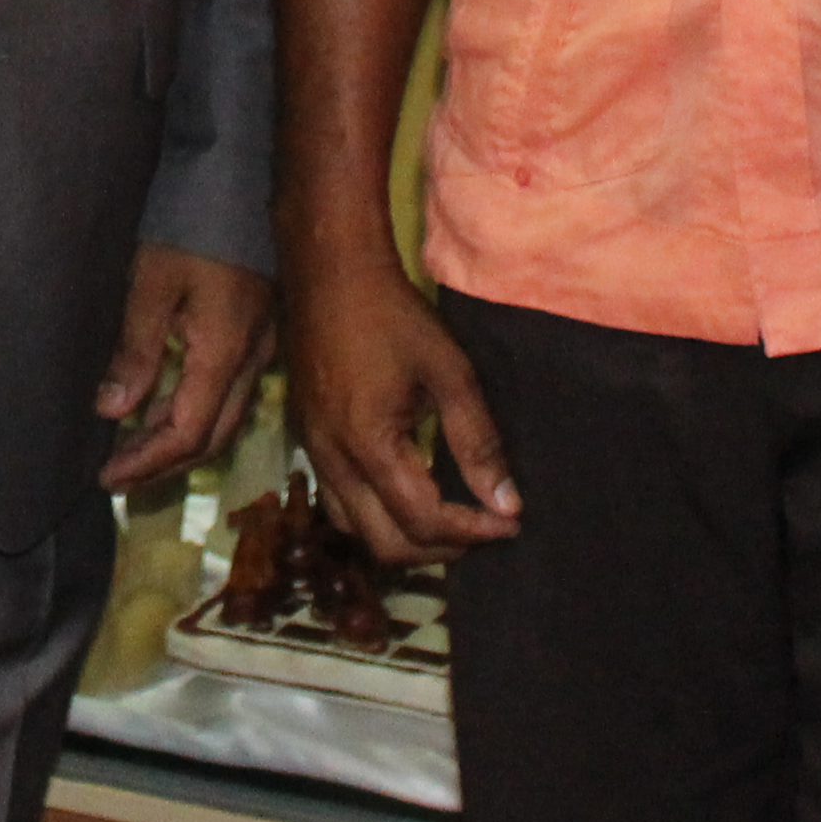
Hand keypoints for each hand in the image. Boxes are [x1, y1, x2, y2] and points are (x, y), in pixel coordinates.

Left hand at [94, 246, 274, 488]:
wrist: (242, 174)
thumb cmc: (192, 222)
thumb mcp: (152, 282)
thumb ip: (136, 351)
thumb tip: (111, 411)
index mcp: (225, 353)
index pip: (188, 433)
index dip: (147, 462)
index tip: (106, 477)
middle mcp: (253, 359)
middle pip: (214, 436)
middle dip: (165, 464)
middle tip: (119, 476)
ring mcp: (264, 345)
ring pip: (227, 416)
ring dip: (182, 442)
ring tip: (135, 450)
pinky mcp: (263, 329)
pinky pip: (232, 392)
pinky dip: (197, 412)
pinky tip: (167, 405)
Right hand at [282, 265, 518, 565]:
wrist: (328, 273)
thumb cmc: (393, 315)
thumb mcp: (448, 371)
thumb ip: (477, 441)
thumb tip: (507, 503)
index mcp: (369, 446)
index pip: (424, 521)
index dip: (473, 531)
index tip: (511, 523)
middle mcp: (333, 462)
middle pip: (385, 545)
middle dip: (441, 549)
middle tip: (484, 527)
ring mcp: (314, 454)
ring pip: (356, 532)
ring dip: (405, 539)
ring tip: (450, 520)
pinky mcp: (309, 442)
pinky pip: (340, 504)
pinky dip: (378, 517)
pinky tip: (409, 494)